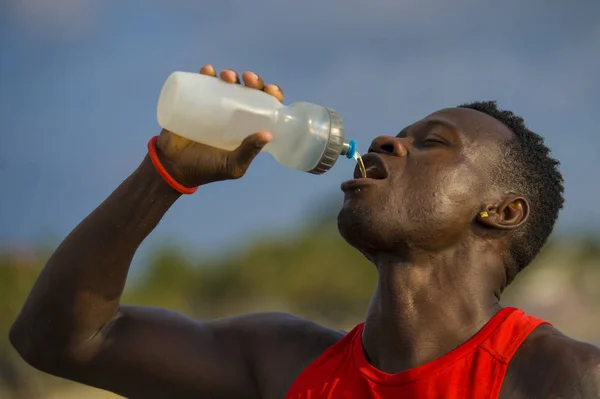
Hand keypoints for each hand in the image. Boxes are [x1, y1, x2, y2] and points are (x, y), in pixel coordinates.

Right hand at [155, 64, 284, 186]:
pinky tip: (208, 70)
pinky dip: (207, 74)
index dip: (271, 95)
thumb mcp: (232, 166)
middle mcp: (235, 115)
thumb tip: (268, 134)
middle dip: (253, 81)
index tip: (270, 90)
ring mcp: (215, 107)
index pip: (265, 108)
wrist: (172, 168)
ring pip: (228, 85)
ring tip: (227, 76)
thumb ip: (248, 152)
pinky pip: (203, 84)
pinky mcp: (195, 102)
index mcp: (248, 129)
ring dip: (231, 75)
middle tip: (247, 80)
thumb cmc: (206, 169)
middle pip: (249, 92)